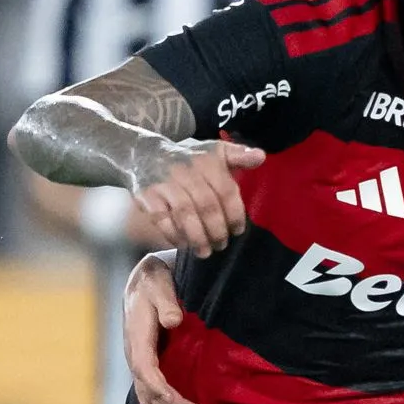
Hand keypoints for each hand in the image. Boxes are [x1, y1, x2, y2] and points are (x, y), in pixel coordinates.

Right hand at [121, 252, 202, 403]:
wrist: (141, 283)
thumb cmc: (152, 284)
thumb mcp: (160, 287)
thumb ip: (167, 303)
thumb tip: (174, 321)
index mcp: (138, 339)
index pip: (146, 370)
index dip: (159, 388)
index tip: (176, 401)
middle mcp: (134, 354)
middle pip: (150, 388)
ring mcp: (138, 360)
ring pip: (148, 393)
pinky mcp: (145, 362)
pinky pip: (147, 389)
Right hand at [128, 137, 264, 256]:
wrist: (142, 153)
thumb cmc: (186, 159)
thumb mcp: (213, 152)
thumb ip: (237, 155)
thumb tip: (261, 157)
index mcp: (206, 161)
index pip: (226, 191)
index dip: (235, 214)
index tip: (237, 231)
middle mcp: (185, 170)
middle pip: (207, 205)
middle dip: (217, 230)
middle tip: (221, 245)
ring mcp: (164, 183)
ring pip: (185, 214)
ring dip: (198, 237)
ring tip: (205, 251)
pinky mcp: (146, 195)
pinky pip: (161, 220)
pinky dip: (174, 235)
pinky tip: (183, 244)